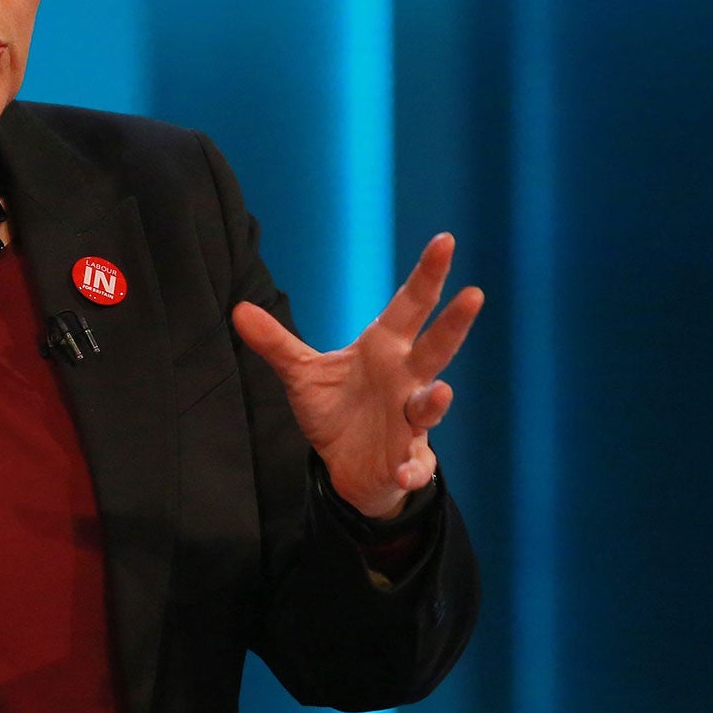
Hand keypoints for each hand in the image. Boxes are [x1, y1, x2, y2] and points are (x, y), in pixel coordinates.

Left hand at [232, 233, 483, 519]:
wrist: (347, 465)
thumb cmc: (336, 409)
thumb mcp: (303, 374)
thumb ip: (276, 343)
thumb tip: (238, 309)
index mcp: (384, 349)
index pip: (410, 306)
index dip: (427, 274)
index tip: (445, 240)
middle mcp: (405, 379)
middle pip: (435, 348)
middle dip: (454, 324)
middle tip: (474, 295)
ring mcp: (409, 419)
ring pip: (429, 405)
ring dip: (435, 401)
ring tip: (441, 394)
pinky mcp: (405, 458)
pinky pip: (414, 464)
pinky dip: (412, 468)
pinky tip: (406, 472)